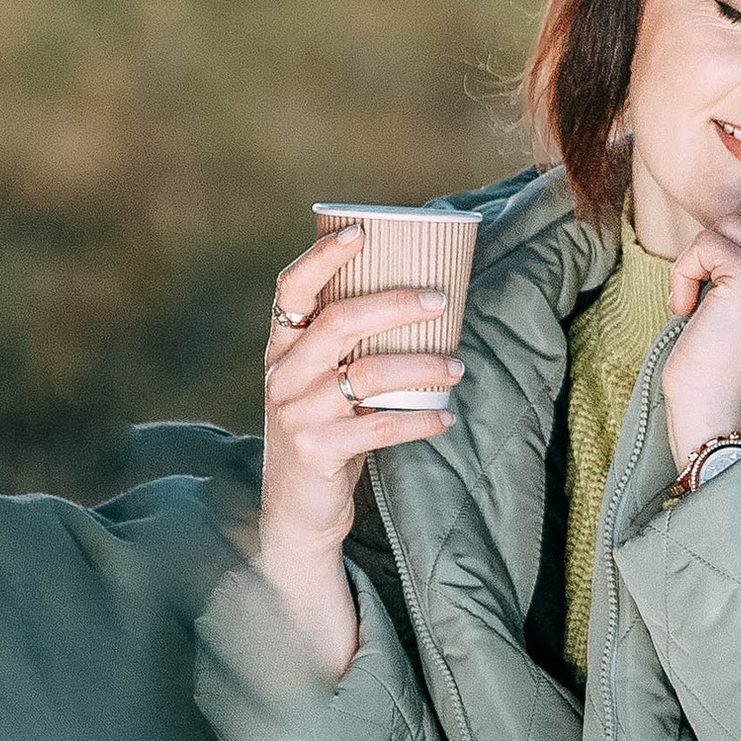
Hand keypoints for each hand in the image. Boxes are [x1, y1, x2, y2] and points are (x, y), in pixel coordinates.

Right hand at [255, 225, 461, 675]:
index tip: (361, 231)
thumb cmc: (323, 429)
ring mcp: (297, 414)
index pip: (291, 289)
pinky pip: (380, 427)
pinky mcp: (317, 452)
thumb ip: (347, 345)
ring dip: (422, 366)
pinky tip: (446, 417)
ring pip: (367, 375)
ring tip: (458, 366)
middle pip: (339, 322)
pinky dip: (421, 421)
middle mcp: (283, 375)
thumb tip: (423, 296)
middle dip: (395, 304)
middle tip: (441, 299)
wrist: (296, 509)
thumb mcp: (319, 382)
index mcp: (281, 347)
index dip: (322, 257)